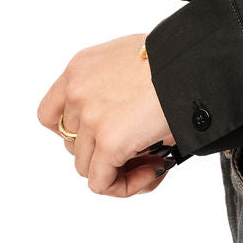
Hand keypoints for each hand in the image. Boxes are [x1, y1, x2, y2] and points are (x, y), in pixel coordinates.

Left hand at [37, 32, 176, 196]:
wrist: (192, 61)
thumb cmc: (174, 57)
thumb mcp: (131, 59)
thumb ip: (113, 87)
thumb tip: (127, 122)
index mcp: (80, 68)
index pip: (50, 114)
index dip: (73, 132)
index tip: (97, 136)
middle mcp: (77, 91)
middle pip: (73, 144)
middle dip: (102, 152)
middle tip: (137, 150)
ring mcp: (90, 118)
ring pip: (88, 166)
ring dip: (119, 169)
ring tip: (153, 159)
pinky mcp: (108, 142)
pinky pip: (103, 183)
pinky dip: (125, 186)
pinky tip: (153, 170)